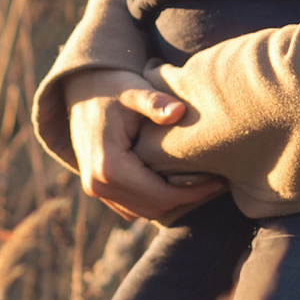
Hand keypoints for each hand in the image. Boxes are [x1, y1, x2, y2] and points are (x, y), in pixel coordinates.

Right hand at [65, 69, 224, 221]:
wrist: (82, 91)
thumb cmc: (113, 88)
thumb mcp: (134, 91)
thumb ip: (155, 102)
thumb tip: (179, 111)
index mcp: (108, 166)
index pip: (160, 195)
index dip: (192, 191)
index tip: (218, 180)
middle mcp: (98, 184)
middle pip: (153, 207)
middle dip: (185, 197)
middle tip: (215, 181)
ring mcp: (95, 189)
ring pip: (143, 211)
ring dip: (170, 200)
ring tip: (199, 181)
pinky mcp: (99, 189)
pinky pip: (132, 206)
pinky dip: (154, 198)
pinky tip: (174, 179)